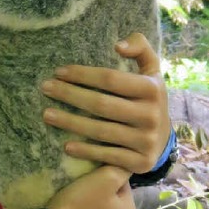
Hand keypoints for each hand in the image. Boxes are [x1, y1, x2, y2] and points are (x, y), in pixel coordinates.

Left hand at [41, 33, 170, 174]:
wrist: (163, 139)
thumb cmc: (147, 97)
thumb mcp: (151, 70)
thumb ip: (140, 47)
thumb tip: (119, 45)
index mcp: (152, 89)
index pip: (110, 79)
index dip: (82, 74)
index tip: (59, 71)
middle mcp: (151, 116)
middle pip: (101, 104)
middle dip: (69, 94)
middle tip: (45, 88)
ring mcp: (145, 141)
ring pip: (100, 130)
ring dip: (69, 122)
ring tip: (47, 114)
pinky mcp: (140, 163)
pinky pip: (107, 155)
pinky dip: (86, 151)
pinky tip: (66, 145)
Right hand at [47, 165, 136, 208]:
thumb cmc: (82, 203)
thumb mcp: (105, 178)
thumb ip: (120, 169)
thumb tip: (126, 167)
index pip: (123, 184)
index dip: (106, 175)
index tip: (91, 175)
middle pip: (113, 201)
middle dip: (101, 192)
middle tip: (82, 186)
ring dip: (93, 207)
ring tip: (75, 201)